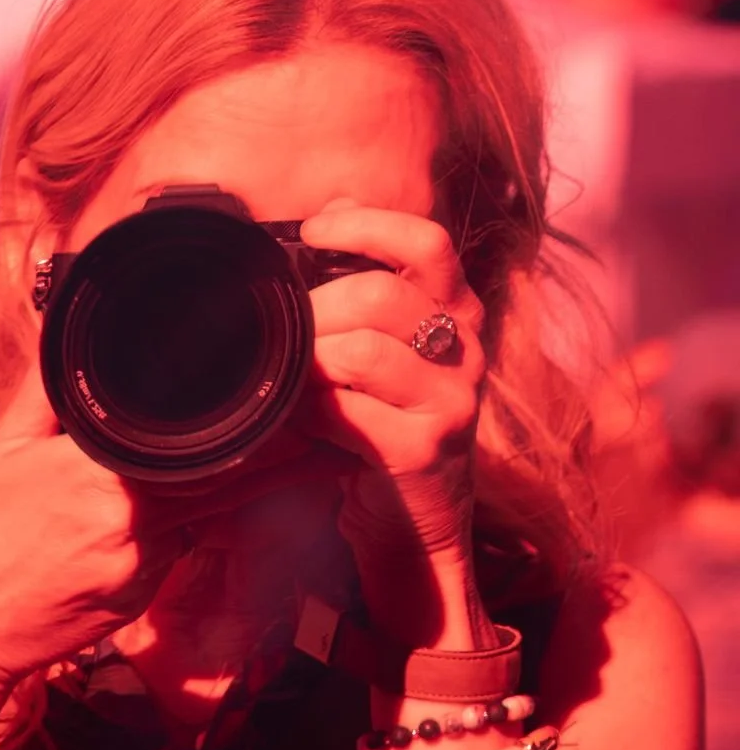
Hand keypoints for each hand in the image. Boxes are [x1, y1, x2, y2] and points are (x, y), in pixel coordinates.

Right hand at [0, 362, 333, 689]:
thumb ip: (43, 389)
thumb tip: (64, 324)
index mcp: (100, 478)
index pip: (198, 444)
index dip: (253, 426)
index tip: (293, 403)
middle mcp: (132, 526)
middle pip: (223, 483)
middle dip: (276, 458)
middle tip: (322, 431)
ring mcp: (140, 569)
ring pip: (208, 517)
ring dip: (252, 491)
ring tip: (304, 463)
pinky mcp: (137, 598)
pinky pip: (178, 549)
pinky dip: (196, 524)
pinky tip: (210, 505)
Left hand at [296, 199, 491, 644]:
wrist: (412, 525)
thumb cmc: (381, 429)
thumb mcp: (381, 354)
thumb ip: (360, 297)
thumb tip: (307, 231)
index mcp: (457, 313)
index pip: (428, 243)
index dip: (369, 224)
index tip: (314, 228)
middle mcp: (466, 351)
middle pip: (381, 297)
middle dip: (315, 310)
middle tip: (283, 330)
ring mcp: (452, 402)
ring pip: (364, 352)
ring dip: (310, 362)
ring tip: (290, 378)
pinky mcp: (424, 450)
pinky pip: (347, 411)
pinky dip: (309, 410)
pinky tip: (298, 419)